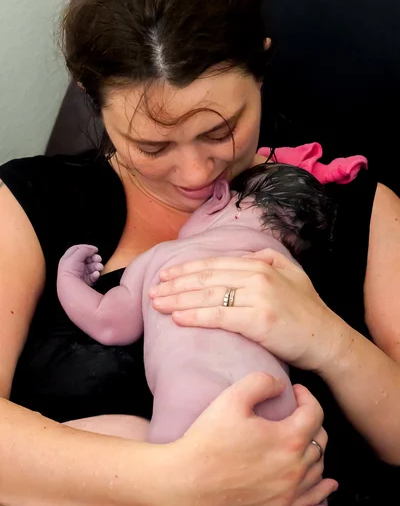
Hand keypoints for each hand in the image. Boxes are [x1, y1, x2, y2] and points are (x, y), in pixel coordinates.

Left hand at [58, 244, 103, 285]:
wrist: (70, 287)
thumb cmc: (69, 272)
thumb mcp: (76, 256)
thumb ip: (85, 250)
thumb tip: (92, 249)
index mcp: (68, 259)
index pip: (78, 250)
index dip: (86, 248)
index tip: (94, 249)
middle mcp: (73, 266)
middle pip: (86, 259)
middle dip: (94, 258)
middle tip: (99, 259)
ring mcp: (79, 274)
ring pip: (90, 267)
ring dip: (96, 266)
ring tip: (100, 267)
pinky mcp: (84, 281)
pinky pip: (92, 276)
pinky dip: (95, 275)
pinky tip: (96, 274)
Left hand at [150, 249, 347, 371]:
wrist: (327, 339)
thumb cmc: (306, 310)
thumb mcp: (291, 274)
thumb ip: (267, 259)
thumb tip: (243, 255)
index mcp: (260, 264)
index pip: (214, 264)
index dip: (186, 269)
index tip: (165, 275)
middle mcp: (257, 276)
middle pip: (206, 277)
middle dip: (175, 284)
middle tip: (152, 291)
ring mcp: (258, 297)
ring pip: (208, 295)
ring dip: (178, 299)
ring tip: (157, 304)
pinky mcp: (258, 321)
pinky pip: (219, 316)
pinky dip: (195, 316)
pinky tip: (177, 318)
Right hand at [169, 372, 336, 505]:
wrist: (187, 483)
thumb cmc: (207, 442)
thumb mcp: (231, 398)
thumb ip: (260, 382)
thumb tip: (279, 384)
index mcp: (287, 440)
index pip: (315, 413)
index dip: (307, 396)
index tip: (295, 391)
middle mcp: (294, 469)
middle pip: (321, 440)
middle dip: (311, 420)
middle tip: (296, 412)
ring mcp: (289, 493)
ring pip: (319, 468)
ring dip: (315, 449)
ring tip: (304, 439)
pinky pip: (314, 499)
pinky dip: (322, 488)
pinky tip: (327, 483)